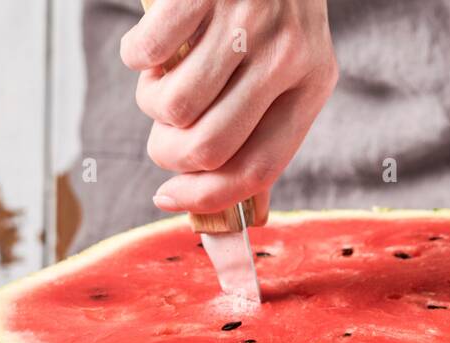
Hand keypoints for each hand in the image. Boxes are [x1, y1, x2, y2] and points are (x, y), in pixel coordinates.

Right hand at [121, 0, 336, 216]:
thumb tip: (241, 216)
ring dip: (151, 104)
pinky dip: (137, 58)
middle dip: (168, 154)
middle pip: (207, 147)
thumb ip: (265, 131)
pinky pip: (145, 56)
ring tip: (162, 80)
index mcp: (312, 83)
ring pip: (172, 106)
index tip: (167, 199)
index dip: (205, 197)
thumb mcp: (289, 67)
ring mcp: (243, 21)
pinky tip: (154, 45)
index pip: (257, 169)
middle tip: (162, 133)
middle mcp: (285, 54)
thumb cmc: (268, 10)